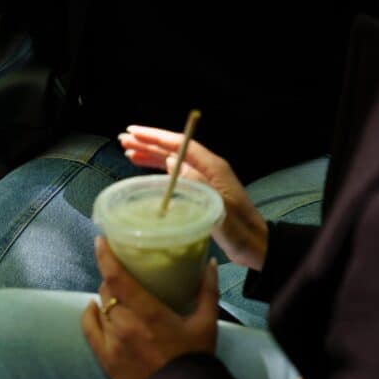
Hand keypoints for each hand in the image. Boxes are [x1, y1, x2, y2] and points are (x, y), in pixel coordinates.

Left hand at [82, 238, 218, 378]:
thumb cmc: (195, 360)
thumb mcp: (207, 324)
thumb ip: (208, 291)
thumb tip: (210, 264)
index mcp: (149, 314)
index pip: (117, 278)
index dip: (105, 256)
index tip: (100, 239)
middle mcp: (125, 325)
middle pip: (107, 290)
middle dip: (112, 278)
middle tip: (124, 272)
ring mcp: (113, 343)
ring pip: (101, 307)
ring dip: (107, 297)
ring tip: (118, 293)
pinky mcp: (105, 359)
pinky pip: (89, 329)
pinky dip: (90, 315)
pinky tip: (94, 308)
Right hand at [119, 126, 268, 269]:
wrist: (255, 245)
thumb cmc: (240, 229)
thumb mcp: (219, 208)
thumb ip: (197, 184)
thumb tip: (171, 161)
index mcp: (213, 167)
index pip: (181, 144)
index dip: (156, 137)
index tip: (134, 132)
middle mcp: (206, 169)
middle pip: (173, 149)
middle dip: (148, 143)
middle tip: (123, 140)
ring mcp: (202, 180)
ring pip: (171, 160)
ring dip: (150, 155)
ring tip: (127, 151)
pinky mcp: (199, 192)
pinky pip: (174, 174)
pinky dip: (157, 169)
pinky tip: (144, 168)